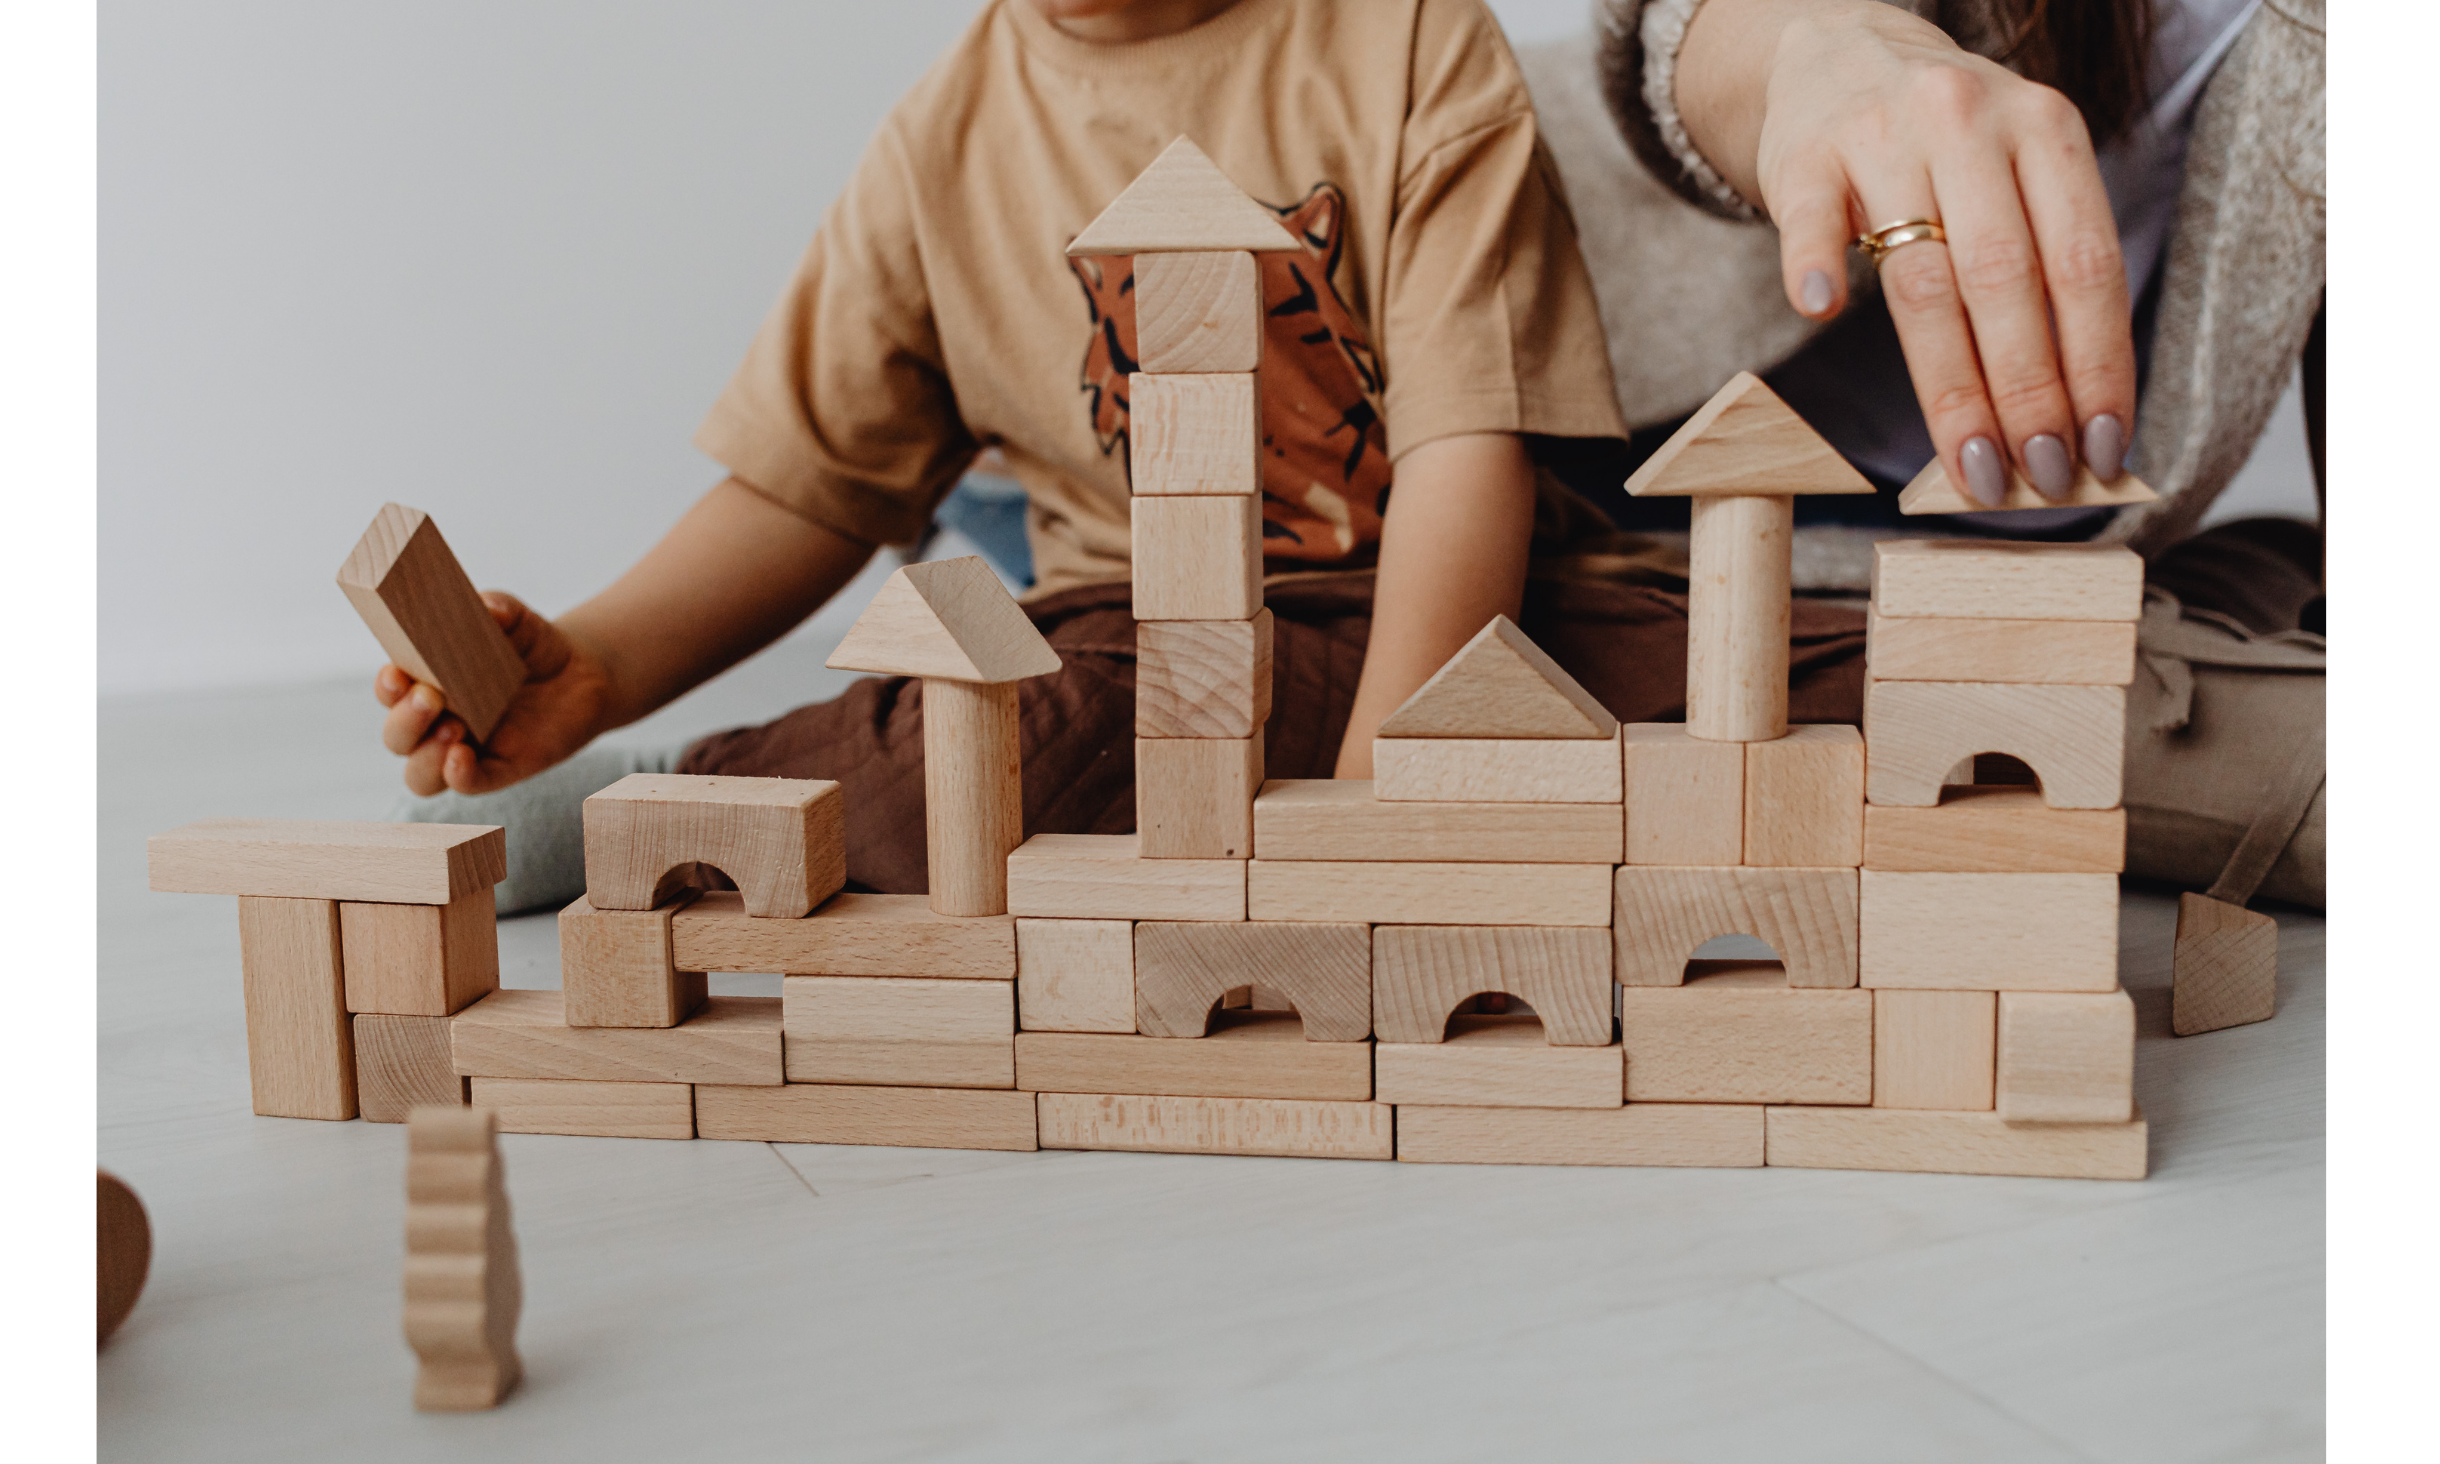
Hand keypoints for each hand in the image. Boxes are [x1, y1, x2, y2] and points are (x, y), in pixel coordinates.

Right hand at [374, 592, 614, 796]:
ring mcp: (465, 749)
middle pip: (397, 736)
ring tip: (455, 726)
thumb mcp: (519, 621)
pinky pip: (467, 783)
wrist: (582, 674)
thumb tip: (486, 606)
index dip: (387, 686)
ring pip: (420, 773)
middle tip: (431, 697)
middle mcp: (437, 722)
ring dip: (425, 756)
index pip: (391, 691)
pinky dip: (457, 776)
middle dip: (405, 721)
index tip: (397, 673)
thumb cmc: (533, 645)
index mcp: (427, 682)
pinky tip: (461, 757)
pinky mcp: (499, 769)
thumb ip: (500, 609)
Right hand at [1682, 0, 2137, 501]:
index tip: (2101, 448)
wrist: (1836, 54)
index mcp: (2046, 131)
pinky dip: (1816, 266)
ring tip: (1968, 464)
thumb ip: (2041, 270)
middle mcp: (1972, 123)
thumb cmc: (1941, 146)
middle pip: (2007, 280)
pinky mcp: (1806, 156)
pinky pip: (1811, 221)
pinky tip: (1820, 313)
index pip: (2084, 264)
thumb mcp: (2013, 173)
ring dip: (1950, 385)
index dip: (2097, 364)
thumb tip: (2072, 419)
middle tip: (2038, 475)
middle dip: (2030, 392)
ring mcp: (1884, 134)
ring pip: (1922, 277)